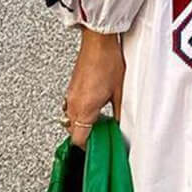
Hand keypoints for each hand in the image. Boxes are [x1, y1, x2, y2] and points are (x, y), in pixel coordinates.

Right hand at [63, 28, 124, 148]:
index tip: (99, 151)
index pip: (79, 140)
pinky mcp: (72, 87)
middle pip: (73, 131)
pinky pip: (72, 107)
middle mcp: (72, 104)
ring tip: (99, 123)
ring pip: (71, 120)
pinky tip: (94, 109)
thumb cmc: (108, 61)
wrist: (98, 40)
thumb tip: (121, 127)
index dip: (89, 148)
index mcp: (83, 109)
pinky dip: (81, 113)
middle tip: (102, 137)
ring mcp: (70, 95)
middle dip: (86, 137)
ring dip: (83, 124)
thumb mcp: (120, 93)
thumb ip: (120, 115)